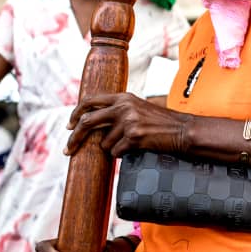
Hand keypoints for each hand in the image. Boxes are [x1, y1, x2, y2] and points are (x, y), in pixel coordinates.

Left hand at [65, 93, 191, 156]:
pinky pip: (116, 152)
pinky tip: (137, 148)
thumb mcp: (138, 108)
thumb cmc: (161, 123)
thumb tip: (92, 123)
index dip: (76, 114)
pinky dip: (123, 154)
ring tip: (132, 143)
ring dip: (113, 148)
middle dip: (74, 138)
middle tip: (68, 150)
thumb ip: (118, 110)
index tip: (69, 126)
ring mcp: (128, 121)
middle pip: (87, 122)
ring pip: (104, 143)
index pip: (90, 101)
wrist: (183, 130)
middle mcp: (123, 106)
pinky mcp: (134, 137)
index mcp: (123, 97)